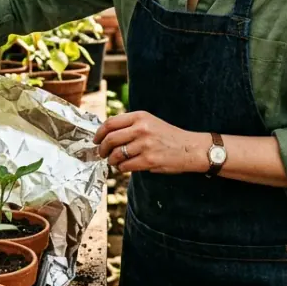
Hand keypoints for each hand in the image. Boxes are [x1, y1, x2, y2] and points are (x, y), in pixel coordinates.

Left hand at [94, 111, 209, 173]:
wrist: (190, 148)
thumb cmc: (168, 136)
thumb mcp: (150, 122)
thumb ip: (130, 125)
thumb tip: (107, 135)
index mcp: (140, 117)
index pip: (110, 123)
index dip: (99, 133)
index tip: (96, 140)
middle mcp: (141, 128)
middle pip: (110, 139)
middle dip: (102, 149)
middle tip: (101, 154)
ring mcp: (145, 144)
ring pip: (116, 154)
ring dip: (111, 160)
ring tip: (114, 162)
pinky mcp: (149, 160)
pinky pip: (126, 166)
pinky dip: (121, 168)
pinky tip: (124, 167)